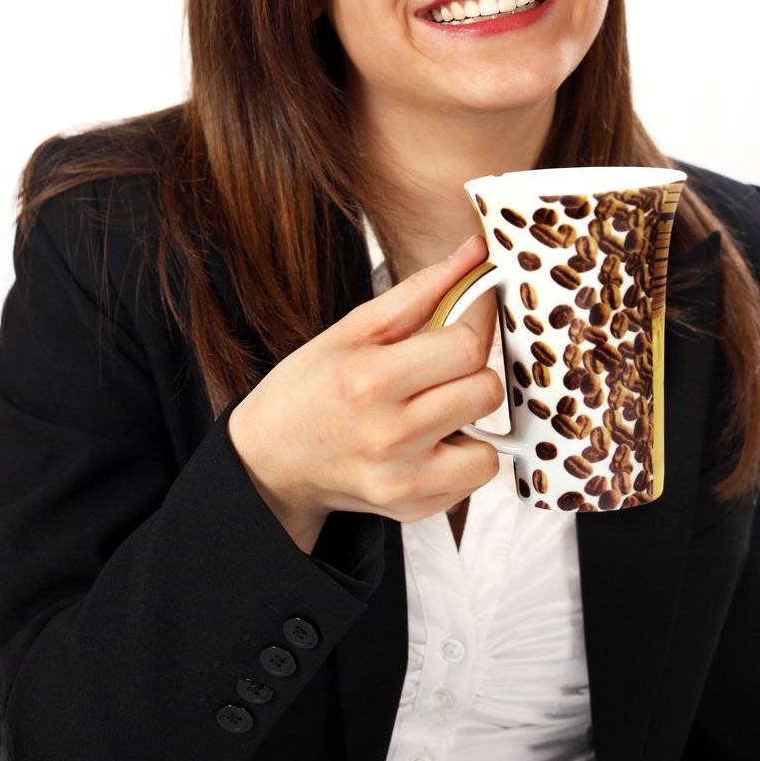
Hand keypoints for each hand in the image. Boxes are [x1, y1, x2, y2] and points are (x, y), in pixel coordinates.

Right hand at [228, 232, 503, 548]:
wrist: (270, 459)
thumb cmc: (311, 385)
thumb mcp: (353, 328)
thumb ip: (420, 290)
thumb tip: (476, 252)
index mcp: (371, 379)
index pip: (466, 345)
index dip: (475, 322)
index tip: (468, 313)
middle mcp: (389, 435)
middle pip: (484, 391)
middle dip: (470, 371)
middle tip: (440, 367)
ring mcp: (402, 480)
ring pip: (490, 445)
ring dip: (470, 421)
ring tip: (434, 408)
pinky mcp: (412, 508)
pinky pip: (474, 478)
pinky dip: (460, 457)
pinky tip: (427, 442)